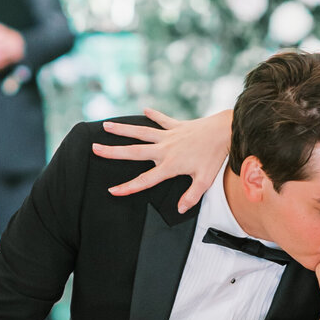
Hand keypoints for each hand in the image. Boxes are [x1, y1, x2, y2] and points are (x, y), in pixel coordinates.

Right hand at [93, 107, 231, 213]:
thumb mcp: (204, 181)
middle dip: (113, 151)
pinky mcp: (176, 125)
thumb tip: (179, 210)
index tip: (112, 190)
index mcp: (170, 166)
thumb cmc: (214, 157)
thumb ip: (191, 196)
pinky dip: (154, 114)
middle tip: (95, 148)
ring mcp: (169, 135)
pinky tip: (144, 109)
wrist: (224, 131)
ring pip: (141, 132)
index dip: (128, 187)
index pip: (145, 180)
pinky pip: (162, 120)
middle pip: (134, 151)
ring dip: (123, 128)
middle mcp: (165, 149)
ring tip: (106, 126)